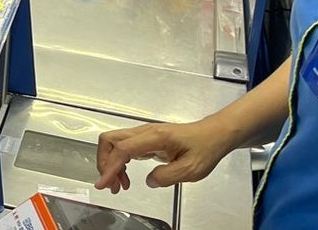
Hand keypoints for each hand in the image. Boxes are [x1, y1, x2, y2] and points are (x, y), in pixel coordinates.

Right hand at [95, 121, 231, 193]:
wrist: (214, 134)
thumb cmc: (205, 148)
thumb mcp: (191, 169)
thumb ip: (167, 176)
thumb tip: (149, 181)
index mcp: (155, 137)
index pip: (122, 149)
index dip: (110, 167)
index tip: (104, 184)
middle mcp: (146, 132)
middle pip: (110, 140)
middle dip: (105, 163)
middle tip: (111, 185)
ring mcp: (145, 134)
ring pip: (114, 143)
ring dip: (111, 164)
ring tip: (119, 185)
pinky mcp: (146, 139)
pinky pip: (124, 148)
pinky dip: (119, 162)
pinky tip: (126, 177)